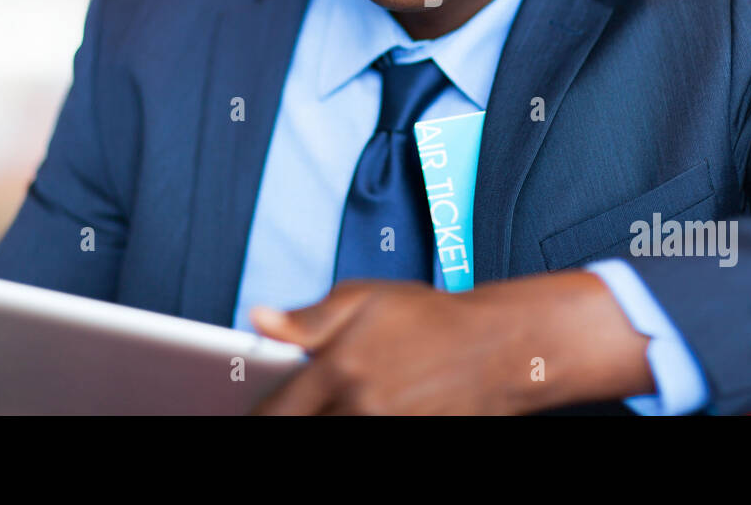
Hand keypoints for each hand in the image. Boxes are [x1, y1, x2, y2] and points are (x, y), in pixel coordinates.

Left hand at [249, 271, 652, 413]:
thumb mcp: (365, 298)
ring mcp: (388, 431)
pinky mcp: (410, 443)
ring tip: (327, 412)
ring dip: (320, 429)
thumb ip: (307, 318)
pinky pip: (367, 450)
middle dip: (290, 425)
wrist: (499, 349)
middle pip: (300, 434)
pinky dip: (353, 432)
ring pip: (332, 443)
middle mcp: (361, 408)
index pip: (275, 413)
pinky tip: (355, 416)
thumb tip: (257, 320)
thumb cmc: (432, 319)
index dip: (257, 416)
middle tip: (290, 413)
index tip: (251, 411)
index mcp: (341, 368)